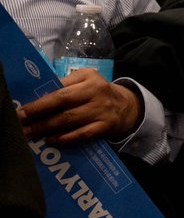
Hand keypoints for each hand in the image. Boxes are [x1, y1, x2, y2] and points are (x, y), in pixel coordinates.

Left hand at [18, 70, 143, 145]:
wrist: (129, 107)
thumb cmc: (98, 95)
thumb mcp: (85, 83)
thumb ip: (65, 88)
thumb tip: (36, 101)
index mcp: (87, 77)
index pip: (59, 88)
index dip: (39, 100)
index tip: (21, 110)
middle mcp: (96, 91)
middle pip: (62, 102)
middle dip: (39, 113)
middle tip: (21, 122)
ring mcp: (102, 109)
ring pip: (69, 119)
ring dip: (47, 127)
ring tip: (31, 133)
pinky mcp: (106, 125)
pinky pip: (82, 134)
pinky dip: (65, 138)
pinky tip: (52, 140)